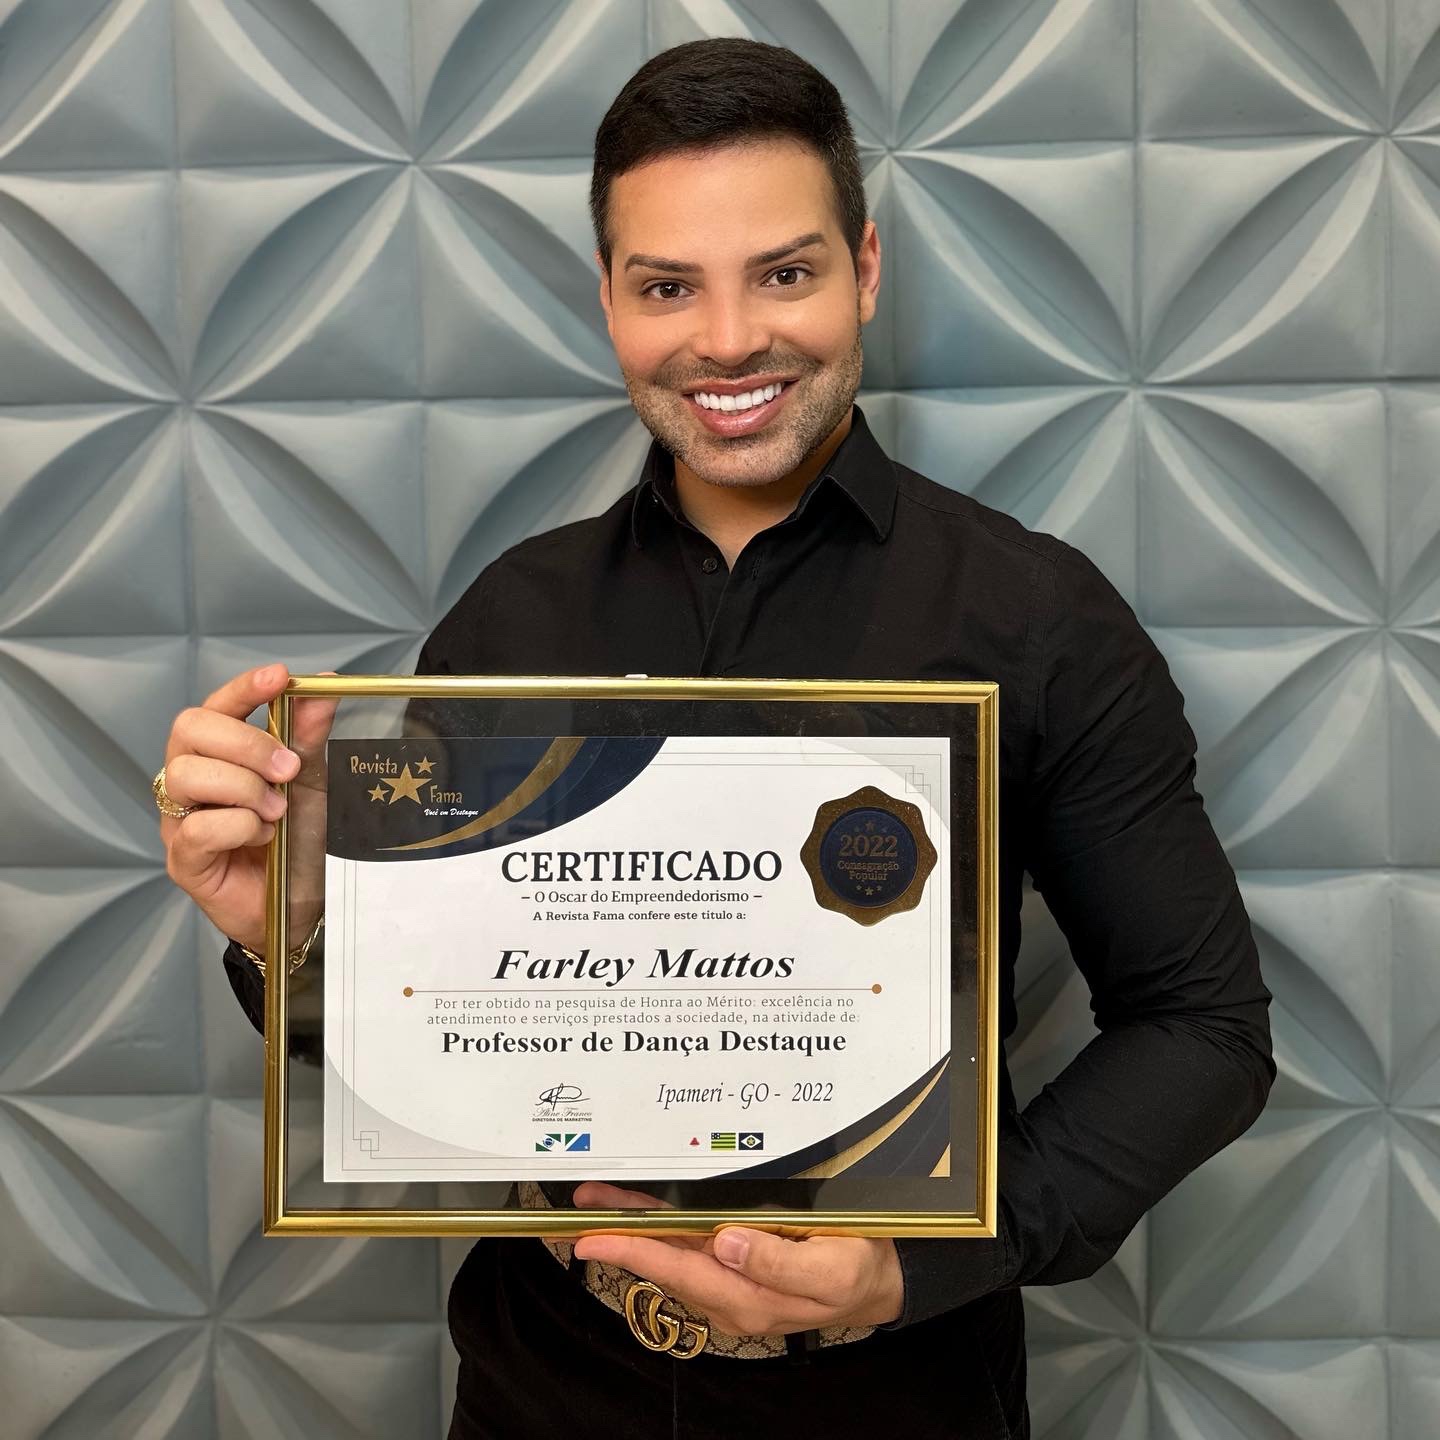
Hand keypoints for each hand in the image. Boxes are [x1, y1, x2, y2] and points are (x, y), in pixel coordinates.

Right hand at [161, 664, 335, 953]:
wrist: (308, 903)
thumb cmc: (302, 839)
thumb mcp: (312, 781)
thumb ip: (310, 735)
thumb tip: (322, 686)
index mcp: (220, 754)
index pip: (215, 707)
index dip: (242, 688)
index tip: (279, 677)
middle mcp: (191, 780)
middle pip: (189, 731)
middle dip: (246, 742)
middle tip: (287, 769)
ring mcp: (181, 819)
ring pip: (186, 776)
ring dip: (244, 788)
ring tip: (277, 810)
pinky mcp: (183, 860)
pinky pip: (196, 828)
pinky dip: (238, 826)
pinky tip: (262, 837)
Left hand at [571, 1182, 903, 1336]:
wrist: (876, 1280)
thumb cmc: (854, 1271)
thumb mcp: (828, 1268)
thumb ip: (777, 1261)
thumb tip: (726, 1243)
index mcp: (748, 1298)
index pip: (679, 1270)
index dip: (634, 1251)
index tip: (594, 1239)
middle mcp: (729, 1292)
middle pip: (665, 1259)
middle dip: (622, 1233)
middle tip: (584, 1204)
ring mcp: (731, 1280)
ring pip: (673, 1250)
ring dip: (637, 1225)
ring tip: (601, 1198)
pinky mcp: (736, 1265)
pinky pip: (691, 1246)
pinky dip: (664, 1227)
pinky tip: (647, 1209)